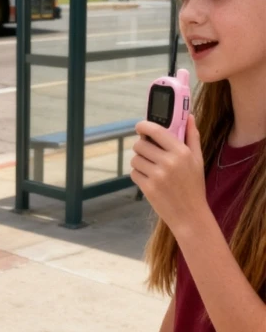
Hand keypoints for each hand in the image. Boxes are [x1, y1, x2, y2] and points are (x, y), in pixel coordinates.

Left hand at [130, 115, 207, 234]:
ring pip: (135, 159)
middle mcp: (169, 162)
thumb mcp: (197, 160)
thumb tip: (188, 116)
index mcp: (182, 152)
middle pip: (140, 145)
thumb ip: (192, 136)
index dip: (143, 126)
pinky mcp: (147, 187)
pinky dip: (139, 175)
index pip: (156, 131)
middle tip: (149, 154)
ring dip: (139, 162)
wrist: (190, 215)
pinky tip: (150, 180)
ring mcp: (157, 175)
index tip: (140, 127)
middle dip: (142, 148)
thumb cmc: (194, 185)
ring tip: (152, 169)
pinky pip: (133, 173)